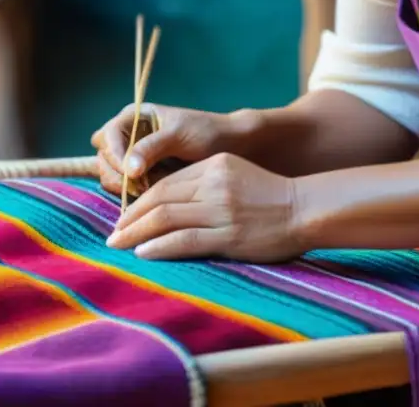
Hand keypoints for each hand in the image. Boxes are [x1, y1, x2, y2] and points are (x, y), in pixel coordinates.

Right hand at [91, 104, 243, 195]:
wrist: (228, 147)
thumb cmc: (206, 133)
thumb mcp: (178, 136)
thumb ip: (151, 148)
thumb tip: (129, 170)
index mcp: (132, 117)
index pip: (107, 137)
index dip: (116, 156)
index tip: (134, 174)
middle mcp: (126, 135)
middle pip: (103, 158)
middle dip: (119, 175)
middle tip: (142, 187)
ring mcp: (130, 157)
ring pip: (110, 175)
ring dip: (125, 186)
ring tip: (151, 189)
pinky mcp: (138, 177)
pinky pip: (123, 187)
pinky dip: (132, 194)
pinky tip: (151, 196)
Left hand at [105, 153, 304, 262]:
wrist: (306, 209)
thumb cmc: (270, 195)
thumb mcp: (235, 174)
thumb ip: (204, 182)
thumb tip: (166, 202)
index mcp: (214, 166)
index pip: (165, 183)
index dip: (139, 201)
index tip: (124, 215)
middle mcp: (214, 184)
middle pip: (159, 200)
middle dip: (130, 218)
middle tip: (112, 233)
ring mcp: (222, 210)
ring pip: (166, 219)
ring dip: (136, 233)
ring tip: (119, 245)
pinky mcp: (229, 236)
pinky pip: (185, 241)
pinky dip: (159, 247)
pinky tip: (143, 252)